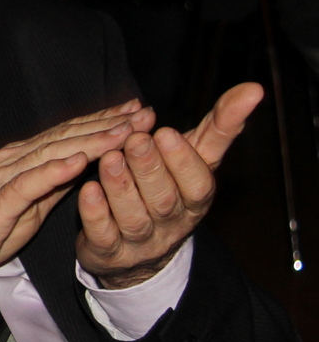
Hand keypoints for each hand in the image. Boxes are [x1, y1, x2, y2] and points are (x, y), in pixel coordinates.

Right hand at [0, 100, 150, 283]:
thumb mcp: (27, 206)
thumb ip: (52, 184)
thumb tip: (82, 166)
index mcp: (19, 160)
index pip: (67, 135)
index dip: (102, 122)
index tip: (136, 113)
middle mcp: (11, 160)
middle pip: (65, 137)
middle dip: (107, 124)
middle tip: (144, 113)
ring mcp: (1, 178)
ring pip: (52, 153)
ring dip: (91, 141)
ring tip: (124, 132)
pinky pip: (28, 184)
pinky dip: (54, 171)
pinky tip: (80, 161)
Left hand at [76, 83, 261, 287]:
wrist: (138, 248)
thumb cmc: (170, 186)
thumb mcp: (196, 158)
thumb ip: (220, 126)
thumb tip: (253, 89)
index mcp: (195, 199)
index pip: (197, 183)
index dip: (182, 160)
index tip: (166, 133)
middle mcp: (172, 223)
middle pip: (164, 199)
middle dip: (150, 168)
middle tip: (135, 139)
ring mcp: (140, 241)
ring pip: (133, 217)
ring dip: (121, 187)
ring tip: (109, 158)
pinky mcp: (109, 252)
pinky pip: (103, 234)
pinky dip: (95, 213)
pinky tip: (88, 189)